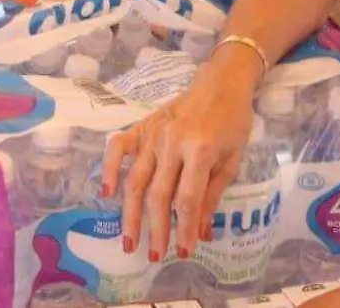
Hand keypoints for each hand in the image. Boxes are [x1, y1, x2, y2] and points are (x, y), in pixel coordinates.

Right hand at [100, 67, 258, 262]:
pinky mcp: (141, 127)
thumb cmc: (232, 122)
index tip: (185, 252)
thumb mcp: (231, 160)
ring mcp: (153, 134)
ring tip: (129, 241)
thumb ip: (212, 195)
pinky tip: (106, 194)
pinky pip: (118, 148)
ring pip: (136, 180)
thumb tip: (202, 233)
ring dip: (130, 214)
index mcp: (200, 150)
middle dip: (156, 229)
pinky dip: (110, 169)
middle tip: (155, 257)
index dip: (185, 229)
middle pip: (158, 194)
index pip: (188, 199)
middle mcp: (171, 143)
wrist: (220, 83)